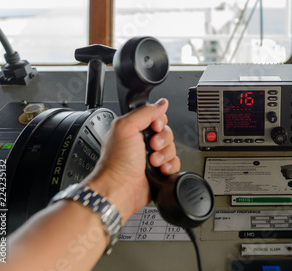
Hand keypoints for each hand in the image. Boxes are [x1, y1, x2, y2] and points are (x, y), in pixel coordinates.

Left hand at [83, 98, 180, 222]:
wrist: (120, 189)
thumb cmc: (117, 162)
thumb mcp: (126, 127)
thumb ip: (145, 112)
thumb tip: (161, 103)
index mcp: (134, 130)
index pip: (157, 118)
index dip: (159, 122)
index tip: (154, 128)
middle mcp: (143, 143)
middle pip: (167, 133)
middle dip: (163, 139)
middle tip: (152, 146)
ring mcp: (152, 157)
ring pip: (172, 148)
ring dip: (165, 155)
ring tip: (153, 161)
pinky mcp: (159, 171)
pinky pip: (175, 163)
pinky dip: (170, 166)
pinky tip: (160, 169)